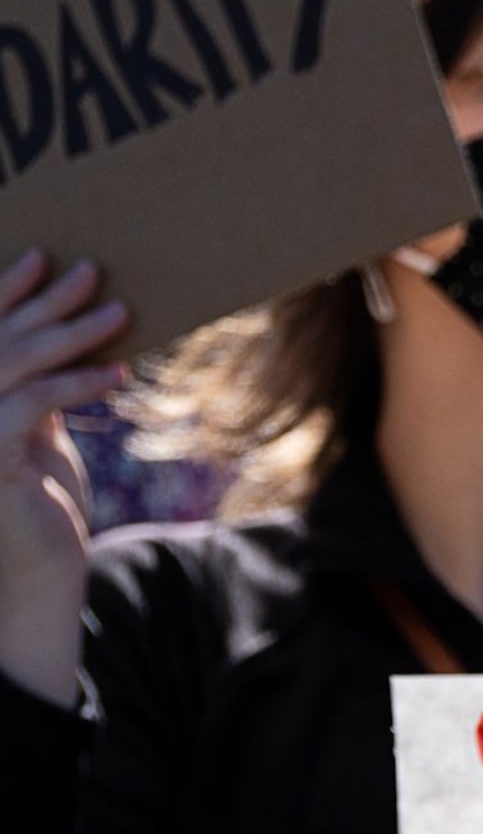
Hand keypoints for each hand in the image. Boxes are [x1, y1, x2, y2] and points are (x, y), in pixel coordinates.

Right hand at [0, 249, 127, 702]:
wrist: (38, 576)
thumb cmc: (41, 502)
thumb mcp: (36, 434)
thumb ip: (34, 388)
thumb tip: (65, 332)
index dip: (3, 292)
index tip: (41, 257)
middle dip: (43, 301)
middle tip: (93, 271)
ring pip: (13, 365)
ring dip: (70, 335)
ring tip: (120, 314)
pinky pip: (32, 406)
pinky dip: (77, 383)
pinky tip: (117, 372)